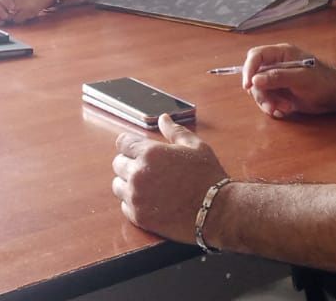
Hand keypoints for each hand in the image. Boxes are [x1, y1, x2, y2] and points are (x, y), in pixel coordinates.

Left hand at [111, 115, 227, 242]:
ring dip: (129, 183)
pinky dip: (134, 203)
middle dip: (131, 163)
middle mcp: (138, 174)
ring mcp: (136, 197)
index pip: (123, 142)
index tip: (140, 150)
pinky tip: (151, 201)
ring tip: (150, 186)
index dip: (132, 145)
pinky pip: (125, 206)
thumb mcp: (196, 147)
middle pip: (118, 163)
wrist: (217, 211)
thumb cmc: (208, 177)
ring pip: (118, 185)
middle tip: (150, 170)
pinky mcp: (139, 217)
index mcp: (149, 153)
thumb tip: (163, 119)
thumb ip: (175, 131)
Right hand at [243, 43, 335, 118]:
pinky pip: (266, 99)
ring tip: (284, 108)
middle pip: (254, 76)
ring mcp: (276, 79)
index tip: (248, 85)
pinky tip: (284, 110)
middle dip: (261, 93)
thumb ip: (278, 77)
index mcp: (281, 53)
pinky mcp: (279, 92)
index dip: (248, 69)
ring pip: (259, 90)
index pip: (256, 56)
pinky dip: (272, 107)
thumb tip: (254, 80)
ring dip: (268, 102)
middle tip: (272, 105)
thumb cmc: (323, 82)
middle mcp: (276, 64)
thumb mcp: (301, 79)